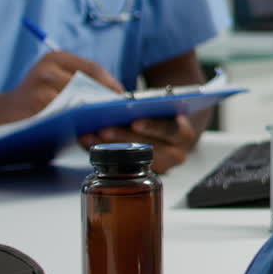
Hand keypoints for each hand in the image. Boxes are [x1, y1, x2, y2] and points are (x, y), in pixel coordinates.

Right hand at [0, 52, 124, 128]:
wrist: (4, 112)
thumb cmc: (39, 98)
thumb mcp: (58, 80)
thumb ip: (84, 82)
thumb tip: (119, 97)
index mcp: (57, 58)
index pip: (94, 69)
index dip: (112, 85)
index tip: (122, 99)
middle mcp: (47, 69)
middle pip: (89, 85)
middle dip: (104, 102)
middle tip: (115, 115)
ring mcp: (40, 87)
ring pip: (79, 102)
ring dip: (93, 115)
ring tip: (101, 124)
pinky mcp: (35, 106)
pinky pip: (65, 117)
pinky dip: (77, 125)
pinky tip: (84, 131)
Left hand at [79, 115, 196, 173]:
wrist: (171, 132)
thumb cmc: (163, 114)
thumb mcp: (163, 106)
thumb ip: (150, 105)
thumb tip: (120, 100)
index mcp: (183, 134)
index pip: (171, 130)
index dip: (153, 126)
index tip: (134, 122)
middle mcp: (176, 154)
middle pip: (149, 148)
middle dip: (124, 138)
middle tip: (103, 130)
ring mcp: (161, 167)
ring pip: (133, 161)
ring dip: (109, 147)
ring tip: (89, 137)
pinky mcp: (144, 173)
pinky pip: (123, 166)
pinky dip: (103, 154)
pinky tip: (89, 144)